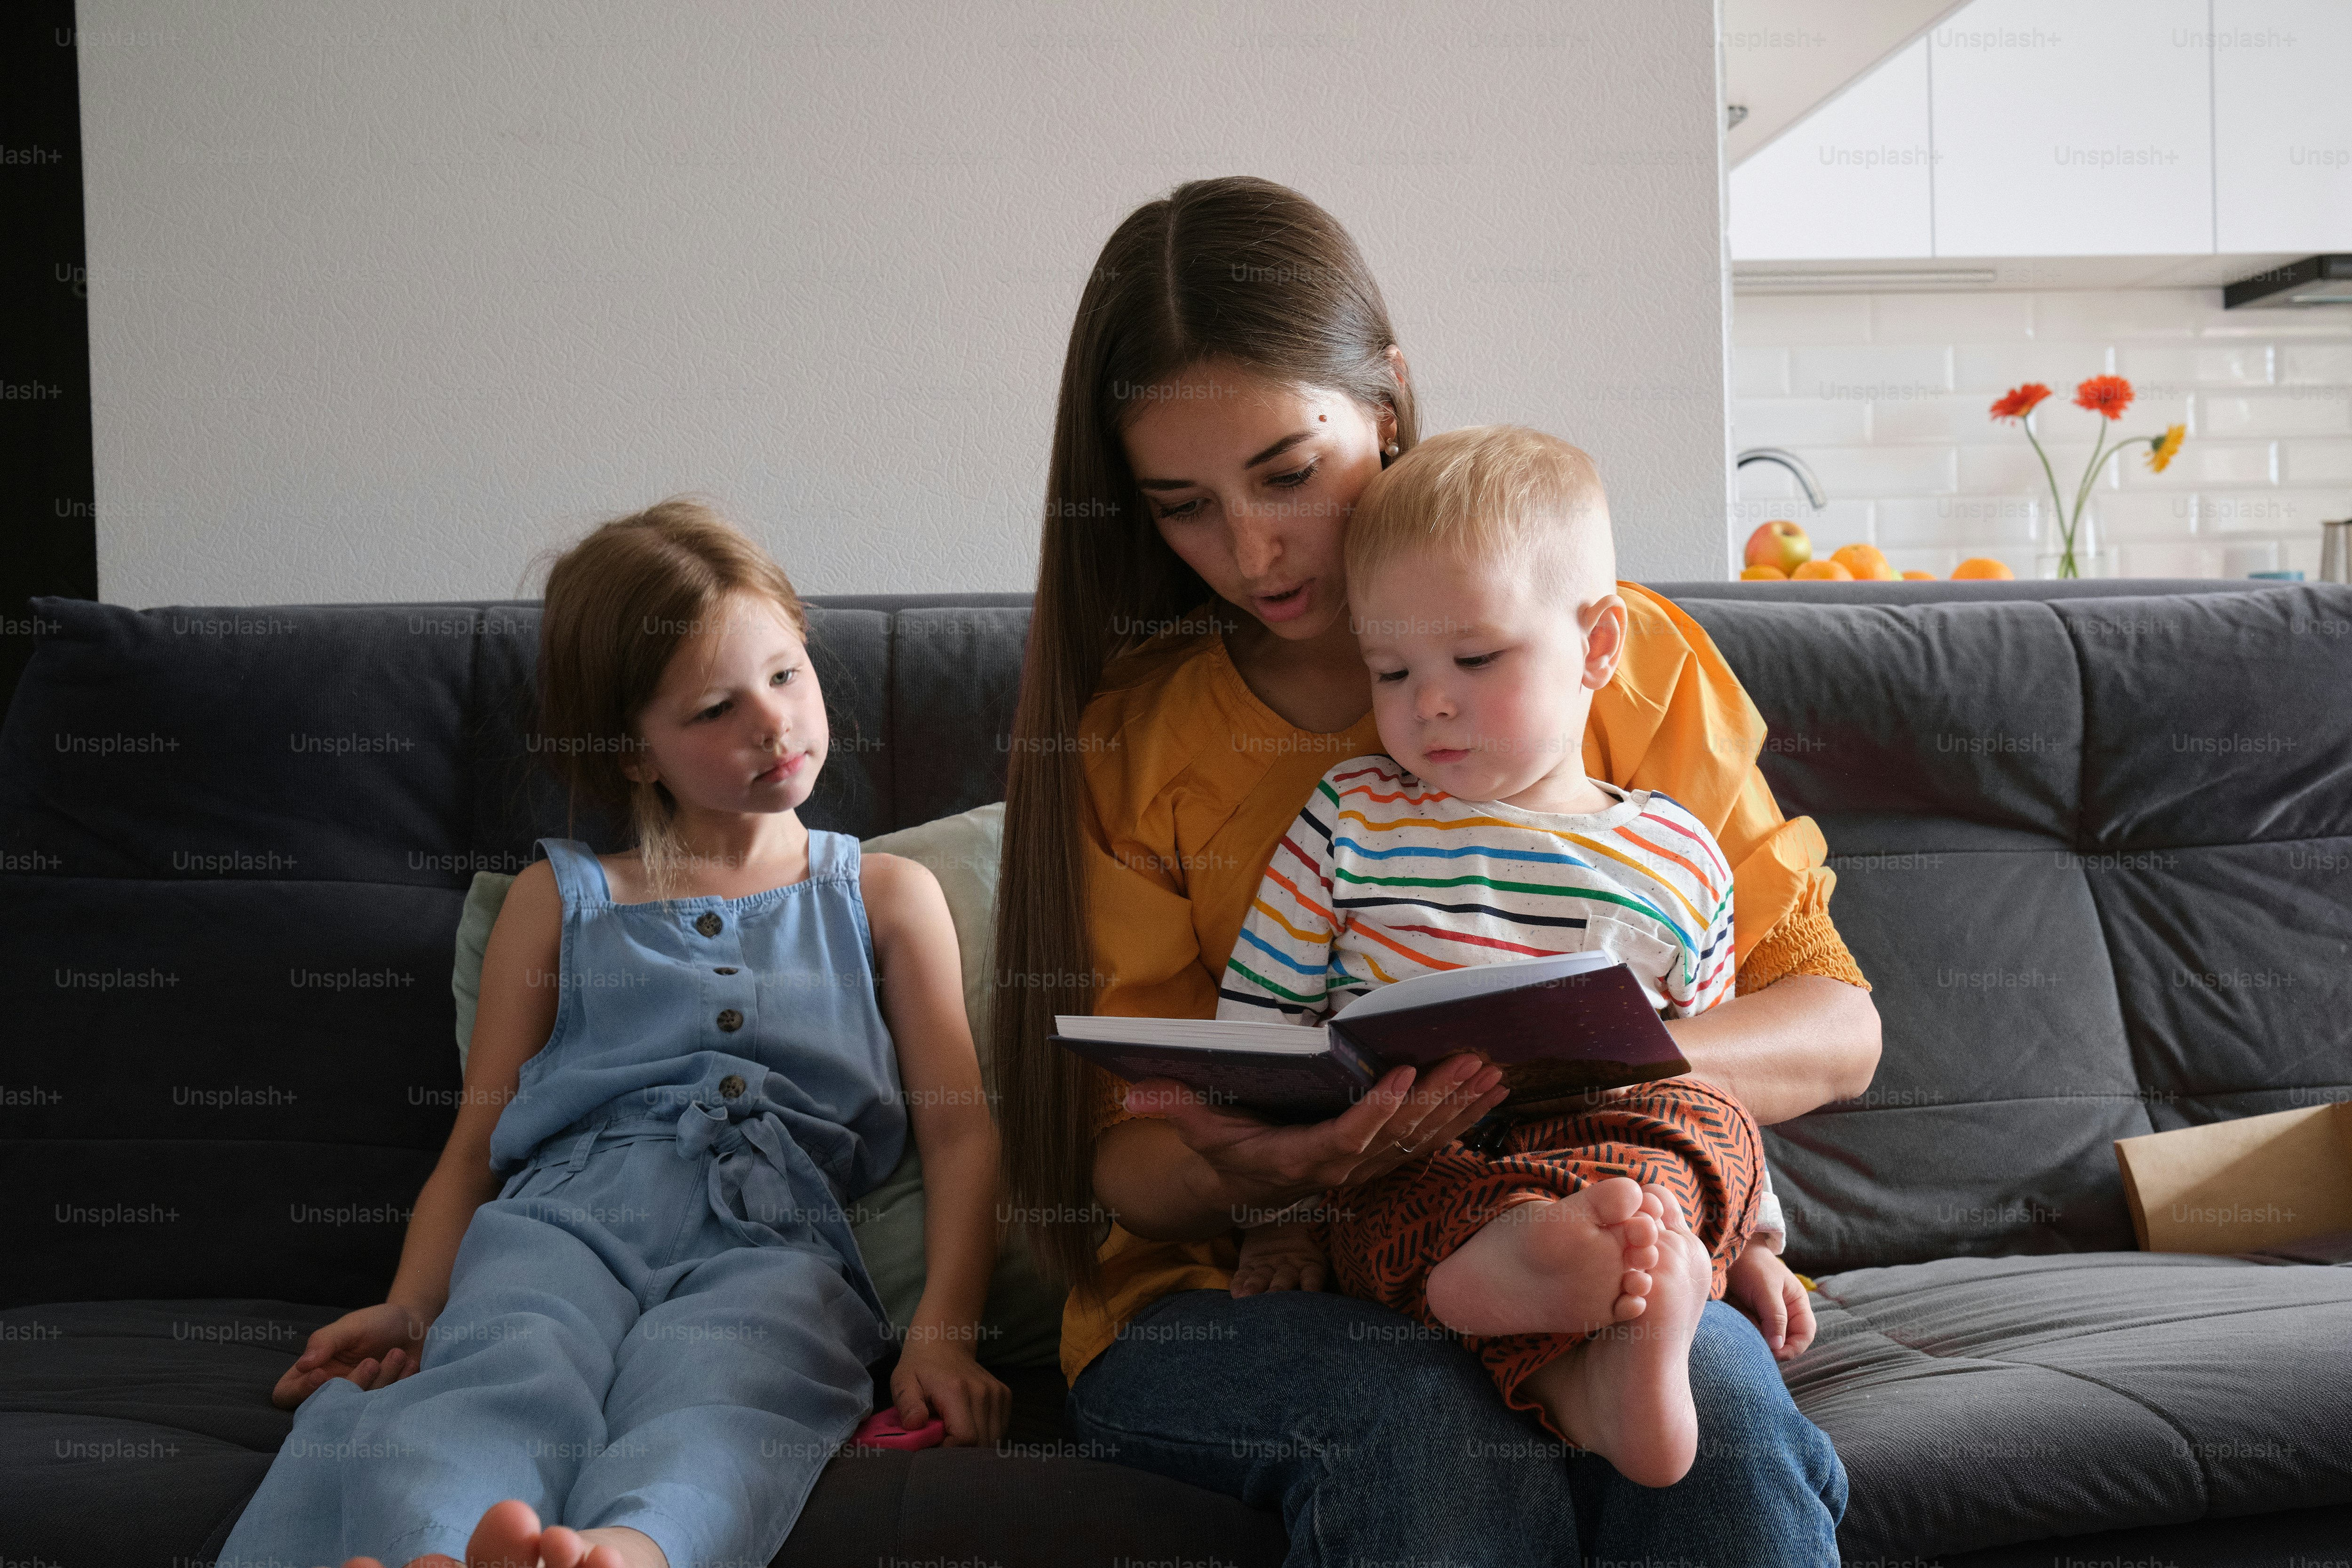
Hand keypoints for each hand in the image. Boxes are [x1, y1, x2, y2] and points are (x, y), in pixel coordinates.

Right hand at [271, 1301, 427, 1409]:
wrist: (416, 1327)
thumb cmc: (377, 1323)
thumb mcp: (351, 1326)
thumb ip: (325, 1341)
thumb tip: (303, 1364)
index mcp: (313, 1371)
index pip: (286, 1394)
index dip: (299, 1391)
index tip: (323, 1374)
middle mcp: (331, 1391)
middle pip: (324, 1407)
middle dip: (352, 1385)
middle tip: (371, 1362)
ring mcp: (357, 1402)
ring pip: (358, 1408)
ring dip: (382, 1380)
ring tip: (397, 1354)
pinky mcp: (382, 1407)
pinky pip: (385, 1408)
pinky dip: (399, 1384)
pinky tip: (409, 1365)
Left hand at [889, 1334, 1010, 1446]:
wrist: (944, 1342)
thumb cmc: (920, 1366)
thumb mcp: (903, 1382)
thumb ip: (907, 1404)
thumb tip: (915, 1424)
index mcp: (957, 1390)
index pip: (965, 1438)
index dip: (948, 1451)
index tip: (932, 1447)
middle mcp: (983, 1392)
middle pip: (981, 1444)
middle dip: (960, 1452)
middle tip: (940, 1442)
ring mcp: (997, 1394)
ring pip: (993, 1439)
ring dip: (973, 1446)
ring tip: (952, 1433)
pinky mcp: (1004, 1396)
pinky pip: (1000, 1430)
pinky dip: (985, 1436)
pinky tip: (967, 1426)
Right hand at [1124, 1055, 1506, 1216]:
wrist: (1250, 1189)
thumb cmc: (1228, 1150)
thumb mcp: (1198, 1129)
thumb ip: (1175, 1108)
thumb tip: (1134, 1092)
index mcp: (1303, 1159)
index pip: (1347, 1138)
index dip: (1377, 1112)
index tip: (1402, 1075)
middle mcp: (1345, 1170)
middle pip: (1400, 1137)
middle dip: (1439, 1100)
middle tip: (1471, 1061)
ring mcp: (1371, 1170)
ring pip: (1424, 1141)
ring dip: (1461, 1106)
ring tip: (1494, 1070)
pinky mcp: (1387, 1163)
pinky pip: (1434, 1143)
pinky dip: (1466, 1117)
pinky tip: (1493, 1091)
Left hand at [1231, 1218, 1327, 1296]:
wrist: (1280, 1219)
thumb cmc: (1305, 1230)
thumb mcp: (1317, 1230)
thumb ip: (1322, 1228)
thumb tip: (1343, 1216)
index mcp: (1311, 1265)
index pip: (1313, 1277)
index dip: (1311, 1286)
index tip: (1309, 1293)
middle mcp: (1290, 1271)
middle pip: (1285, 1280)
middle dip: (1278, 1289)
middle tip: (1272, 1298)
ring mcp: (1269, 1270)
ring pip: (1263, 1278)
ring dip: (1256, 1286)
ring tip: (1248, 1295)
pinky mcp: (1250, 1266)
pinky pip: (1244, 1275)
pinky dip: (1239, 1282)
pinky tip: (1236, 1291)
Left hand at [1724, 1241, 1815, 1360]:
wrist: (1729, 1250)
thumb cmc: (1752, 1265)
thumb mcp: (1766, 1289)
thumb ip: (1775, 1317)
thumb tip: (1778, 1346)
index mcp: (1797, 1303)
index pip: (1805, 1334)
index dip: (1793, 1348)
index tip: (1774, 1352)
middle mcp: (1785, 1312)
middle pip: (1783, 1340)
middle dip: (1767, 1339)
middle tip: (1751, 1327)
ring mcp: (1766, 1314)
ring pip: (1763, 1337)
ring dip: (1751, 1328)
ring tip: (1741, 1306)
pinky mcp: (1750, 1315)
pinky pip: (1748, 1329)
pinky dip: (1740, 1323)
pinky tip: (1735, 1305)